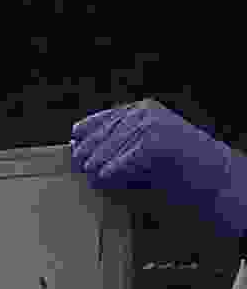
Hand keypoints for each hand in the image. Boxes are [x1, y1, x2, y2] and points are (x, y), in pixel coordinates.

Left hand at [69, 103, 246, 241]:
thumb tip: (90, 153)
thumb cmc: (185, 166)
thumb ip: (123, 145)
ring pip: (109, 147)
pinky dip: (110, 172)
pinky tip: (103, 178)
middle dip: (89, 148)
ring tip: (90, 173)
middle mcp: (146, 113)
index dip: (89, 128)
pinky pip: (119, 162)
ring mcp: (149, 127)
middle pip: (104, 132)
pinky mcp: (150, 144)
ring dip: (97, 163)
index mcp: (146, 110)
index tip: (75, 137)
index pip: (107, 116)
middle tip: (78, 161)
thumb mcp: (150, 148)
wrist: (214, 176)